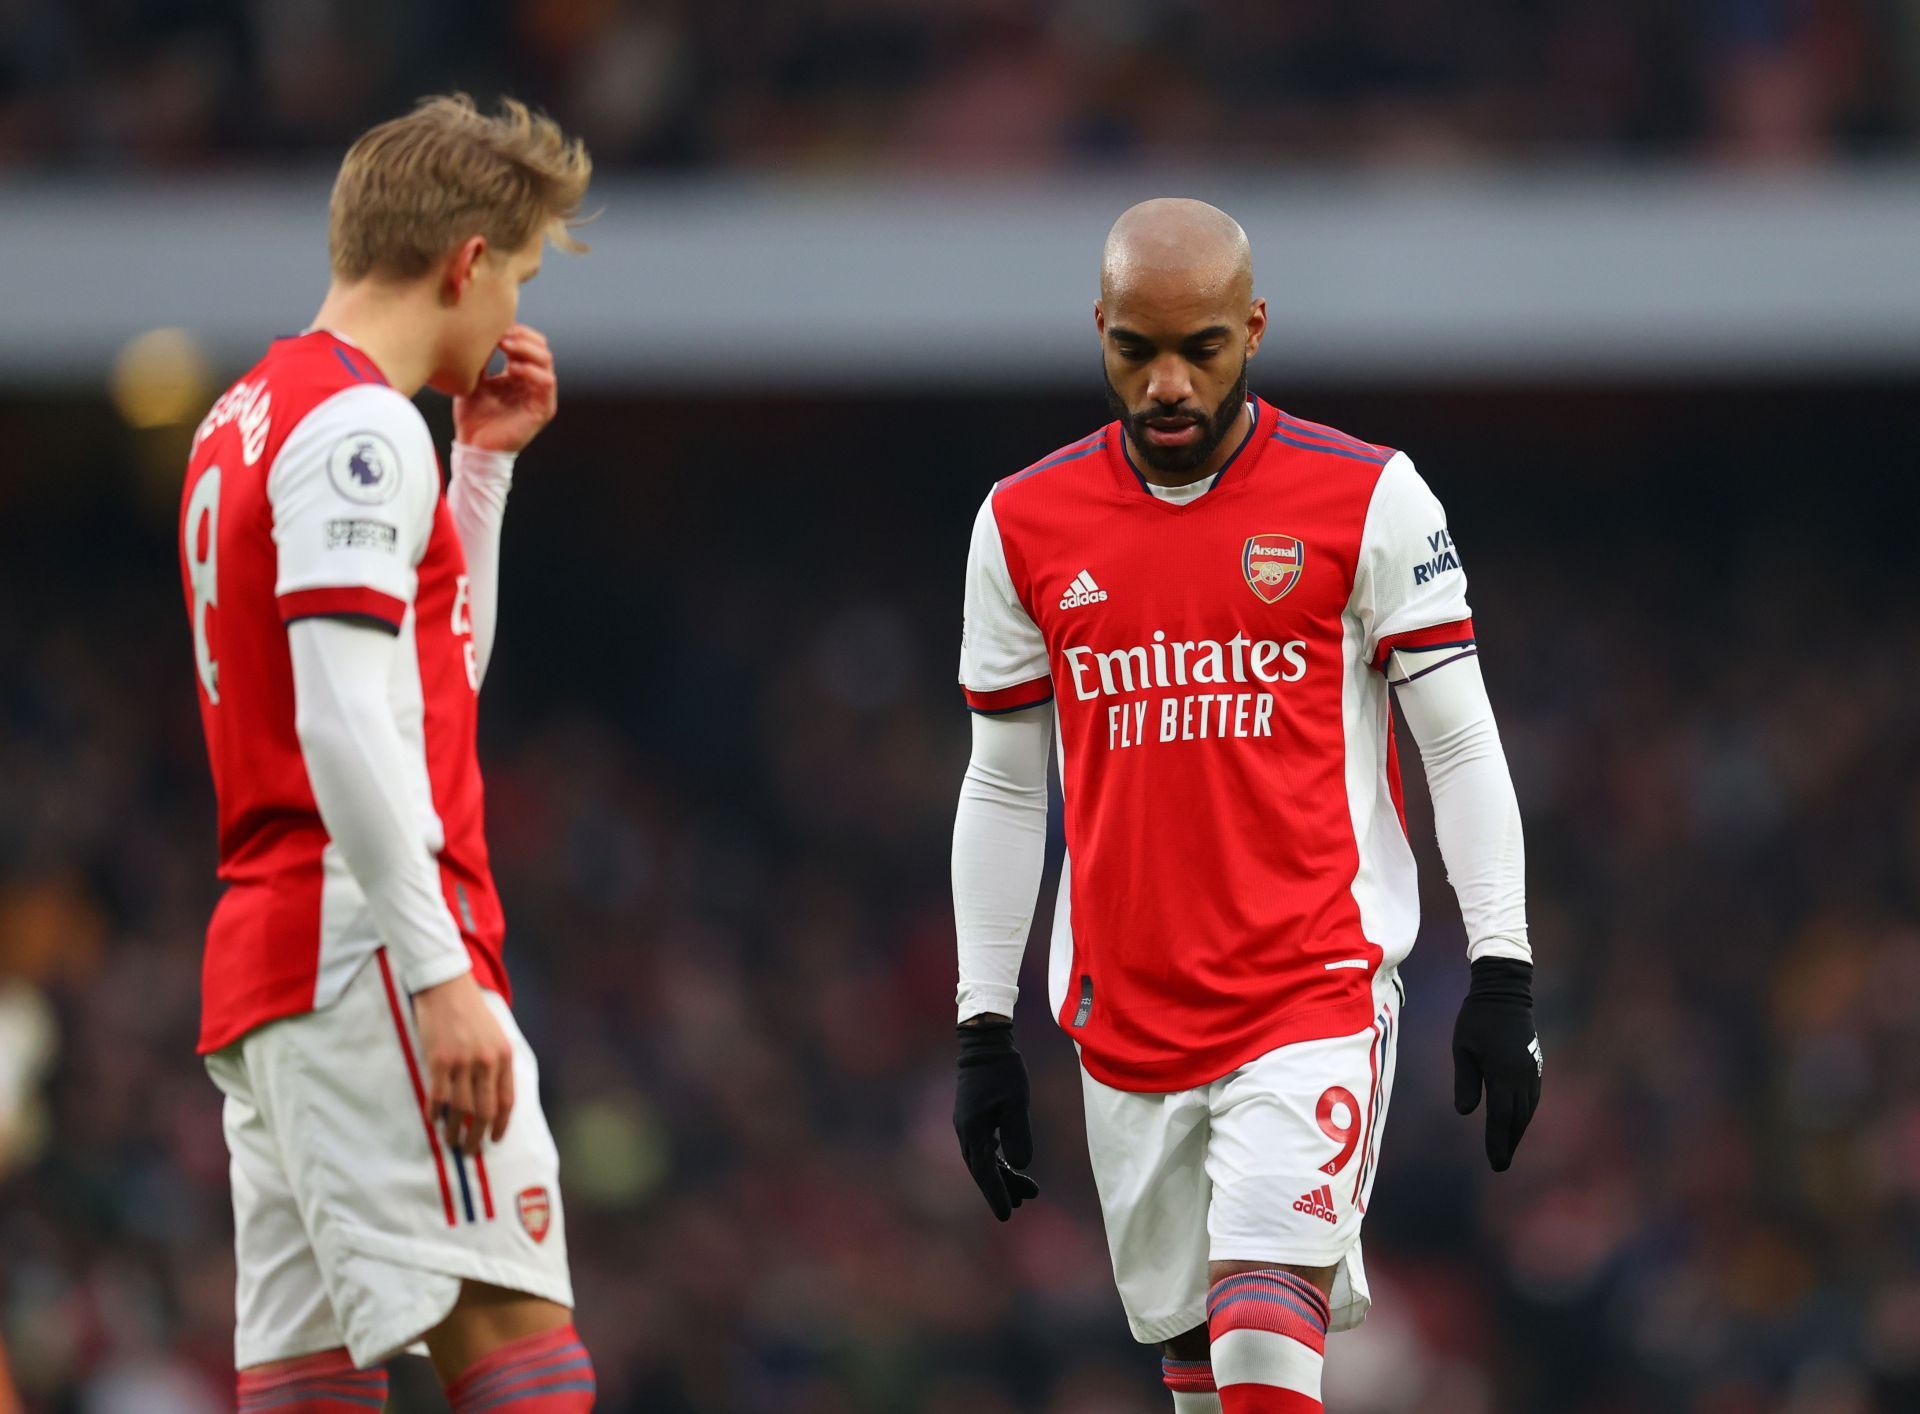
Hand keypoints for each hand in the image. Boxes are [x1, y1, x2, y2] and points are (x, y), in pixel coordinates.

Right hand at [413, 972, 515, 1155]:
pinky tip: (434, 1121)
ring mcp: (462, 1062)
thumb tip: (492, 1096)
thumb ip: (496, 1063)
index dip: (500, 1125)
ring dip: (455, 1131)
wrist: (447, 986)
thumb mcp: (494, 1034)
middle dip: (478, 1136)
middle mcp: (486, 1061)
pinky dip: (436, 1113)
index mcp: (504, 1056)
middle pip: (484, 1110)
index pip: (506, 1100)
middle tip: (470, 1150)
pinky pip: (439, 1096)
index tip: (494, 1140)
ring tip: (451, 1143)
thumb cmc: (470, 1010)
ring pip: (461, 1109)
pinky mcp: (439, 1060)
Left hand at [453, 324, 557, 454]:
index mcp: (520, 374)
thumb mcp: (473, 379)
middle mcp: (533, 382)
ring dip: (527, 349)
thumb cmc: (472, 416)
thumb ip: (482, 358)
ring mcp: (540, 396)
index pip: (529, 343)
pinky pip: (546, 382)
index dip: (517, 331)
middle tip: (502, 335)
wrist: (473, 446)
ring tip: (506, 347)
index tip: (497, 327)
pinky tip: (512, 368)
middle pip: (541, 347)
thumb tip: (481, 331)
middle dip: (523, 337)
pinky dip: (531, 371)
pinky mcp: (542, 409)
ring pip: (546, 360)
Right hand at [954, 1018, 1038, 1220]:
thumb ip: (1018, 1133)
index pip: (985, 1171)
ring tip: (1026, 1191)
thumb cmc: (1003, 1070)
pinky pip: (983, 1148)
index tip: (1007, 1215)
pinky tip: (1011, 1165)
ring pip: (983, 1160)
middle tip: (1022, 1204)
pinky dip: (997, 1161)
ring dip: (1002, 1176)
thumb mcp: (1016, 1102)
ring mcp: (966, 1125)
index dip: (996, 1194)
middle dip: (1001, 1189)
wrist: (984, 1044)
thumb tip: (1020, 1164)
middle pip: (982, 1170)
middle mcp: (965, 1131)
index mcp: (974, 1130)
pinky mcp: (972, 1118)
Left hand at [1452, 958, 1542, 1171]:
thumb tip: (1465, 1112)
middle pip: (1517, 1118)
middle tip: (1499, 1164)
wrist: (1505, 992)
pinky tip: (1517, 1121)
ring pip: (1527, 1109)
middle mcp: (1522, 1076)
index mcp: (1503, 1073)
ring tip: (1507, 1147)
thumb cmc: (1477, 1018)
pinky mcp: (1534, 1065)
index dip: (1498, 1141)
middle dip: (1508, 1142)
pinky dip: (1524, 1114)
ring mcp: (1531, 1071)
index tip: (1496, 1162)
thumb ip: (1466, 1080)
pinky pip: (1532, 1097)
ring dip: (1518, 1130)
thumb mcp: (1463, 1048)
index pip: (1501, 1116)